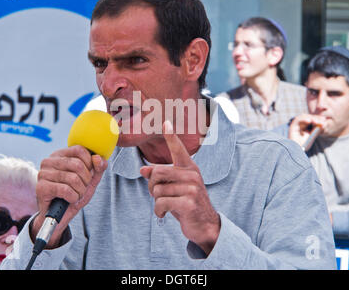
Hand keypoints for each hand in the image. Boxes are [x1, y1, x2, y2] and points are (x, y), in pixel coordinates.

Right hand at [32, 145, 106, 247]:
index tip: (87, 174)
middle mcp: (49, 161)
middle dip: (86, 180)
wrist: (61, 215)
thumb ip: (98, 168)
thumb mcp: (90, 180)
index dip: (89, 164)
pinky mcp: (41, 188)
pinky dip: (73, 197)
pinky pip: (65, 190)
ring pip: (73, 178)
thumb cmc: (74, 194)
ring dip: (80, 191)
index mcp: (60, 154)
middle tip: (82, 188)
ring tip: (76, 194)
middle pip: (78, 164)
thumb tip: (98, 158)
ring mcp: (43, 174)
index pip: (80, 150)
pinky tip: (70, 199)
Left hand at [140, 121, 219, 254]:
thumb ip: (161, 178)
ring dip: (156, 201)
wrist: (205, 225)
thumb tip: (142, 169)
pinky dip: (158, 211)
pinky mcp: (189, 203)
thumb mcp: (174, 189)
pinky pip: (161, 203)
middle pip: (158, 172)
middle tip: (157, 195)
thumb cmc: (187, 204)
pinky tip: (163, 215)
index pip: (178, 150)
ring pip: (157, 190)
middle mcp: (192, 175)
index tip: (165, 122)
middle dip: (152, 186)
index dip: (171, 137)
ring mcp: (192, 188)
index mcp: (190, 168)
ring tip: (164, 206)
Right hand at [288, 114, 325, 149]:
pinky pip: (297, 120)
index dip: (318, 118)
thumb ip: (317, 130)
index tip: (324, 120)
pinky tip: (309, 121)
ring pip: (303, 116)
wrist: (296, 150)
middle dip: (316, 118)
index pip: (312, 119)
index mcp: (305, 127)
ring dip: (310, 118)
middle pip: (308, 117)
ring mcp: (296, 125)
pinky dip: (303, 119)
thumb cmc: (304, 145)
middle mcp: (300, 125)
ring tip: (316, 122)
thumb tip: (324, 123)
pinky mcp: (292, 126)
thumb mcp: (313, 136)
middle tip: (322, 120)